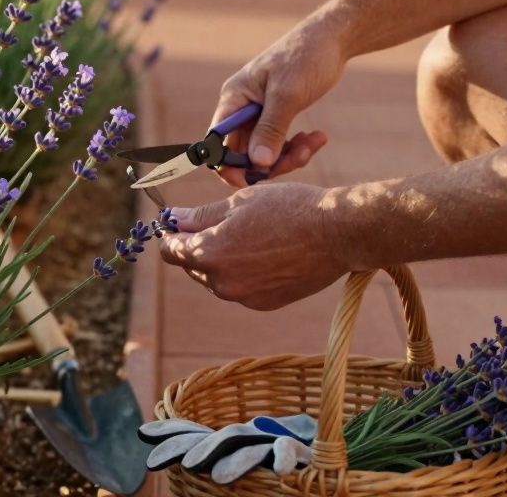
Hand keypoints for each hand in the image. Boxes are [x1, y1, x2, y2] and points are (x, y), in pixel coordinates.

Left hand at [159, 182, 356, 309]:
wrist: (337, 234)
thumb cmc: (289, 209)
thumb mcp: (239, 202)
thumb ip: (201, 216)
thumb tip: (174, 220)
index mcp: (210, 254)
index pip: (170, 250)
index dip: (170, 234)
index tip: (177, 222)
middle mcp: (223, 283)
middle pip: (192, 266)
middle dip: (197, 245)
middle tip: (219, 222)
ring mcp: (244, 298)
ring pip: (216, 278)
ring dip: (221, 260)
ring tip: (249, 235)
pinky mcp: (264, 304)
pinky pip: (240, 288)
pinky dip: (243, 273)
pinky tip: (265, 253)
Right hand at [212, 21, 343, 186]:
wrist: (331, 39)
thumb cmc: (305, 58)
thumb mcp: (288, 95)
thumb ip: (271, 129)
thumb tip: (258, 164)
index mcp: (234, 99)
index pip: (217, 142)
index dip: (230, 166)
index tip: (255, 179)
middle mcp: (241, 108)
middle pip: (242, 152)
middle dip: (270, 162)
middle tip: (301, 156)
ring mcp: (259, 113)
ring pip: (263, 151)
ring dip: (288, 155)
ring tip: (314, 143)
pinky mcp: (276, 116)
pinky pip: (279, 143)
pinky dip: (296, 146)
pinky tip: (316, 137)